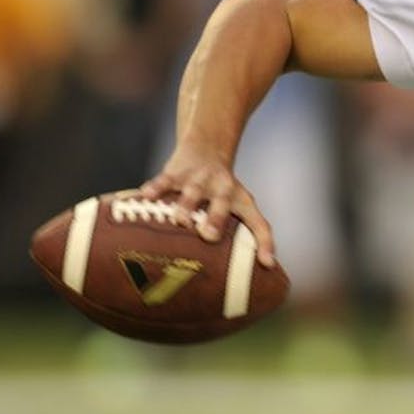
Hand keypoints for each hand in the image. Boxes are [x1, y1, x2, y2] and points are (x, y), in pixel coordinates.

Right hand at [139, 142, 276, 266]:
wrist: (207, 145)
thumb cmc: (223, 187)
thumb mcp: (240, 204)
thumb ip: (248, 233)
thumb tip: (264, 267)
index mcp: (241, 201)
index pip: (258, 223)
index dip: (265, 243)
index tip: (267, 263)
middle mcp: (222, 189)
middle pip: (222, 204)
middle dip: (216, 219)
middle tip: (210, 235)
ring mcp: (198, 180)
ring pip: (192, 192)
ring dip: (186, 206)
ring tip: (179, 220)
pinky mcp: (176, 172)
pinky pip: (164, 180)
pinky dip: (155, 188)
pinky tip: (146, 196)